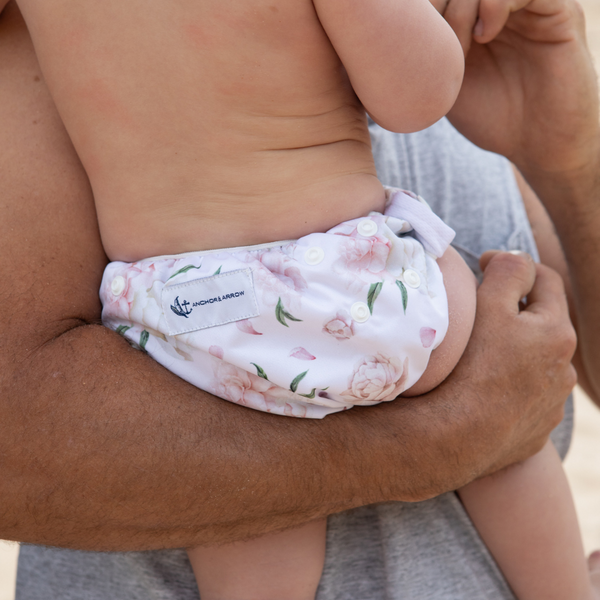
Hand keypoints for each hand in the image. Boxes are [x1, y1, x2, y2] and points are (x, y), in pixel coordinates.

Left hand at [430, 0, 598, 178]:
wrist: (537, 143)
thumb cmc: (490, 118)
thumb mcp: (444, 86)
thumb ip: (425, 58)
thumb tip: (381, 46)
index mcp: (472, 18)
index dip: (422, 10)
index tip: (414, 44)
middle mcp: (498, 6)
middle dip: (439, 7)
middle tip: (437, 48)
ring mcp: (527, 6)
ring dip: (461, 7)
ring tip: (460, 48)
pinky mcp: (557, 11)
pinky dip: (495, 3)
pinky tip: (485, 37)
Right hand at [442, 250, 575, 477]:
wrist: (460, 435)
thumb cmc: (474, 364)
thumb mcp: (489, 305)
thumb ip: (508, 271)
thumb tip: (513, 259)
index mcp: (557, 333)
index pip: (545, 280)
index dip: (514, 266)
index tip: (483, 267)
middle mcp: (564, 369)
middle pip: (542, 324)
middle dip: (515, 312)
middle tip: (479, 312)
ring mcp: (551, 404)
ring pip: (535, 363)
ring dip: (515, 352)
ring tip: (480, 357)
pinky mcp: (534, 430)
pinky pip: (525, 398)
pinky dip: (509, 388)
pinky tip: (483, 391)